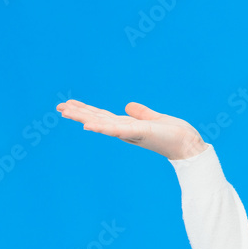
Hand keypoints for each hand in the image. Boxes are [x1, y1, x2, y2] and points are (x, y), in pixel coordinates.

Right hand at [56, 99, 207, 160]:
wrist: (189, 145)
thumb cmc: (175, 134)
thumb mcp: (155, 118)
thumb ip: (142, 113)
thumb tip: (127, 106)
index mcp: (128, 125)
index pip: (103, 116)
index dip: (86, 110)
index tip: (69, 103)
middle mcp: (126, 130)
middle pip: (98, 119)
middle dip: (78, 113)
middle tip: (58, 107)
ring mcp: (131, 132)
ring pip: (102, 123)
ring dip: (84, 118)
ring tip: (66, 113)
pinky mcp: (139, 133)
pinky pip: (117, 129)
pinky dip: (102, 127)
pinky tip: (88, 125)